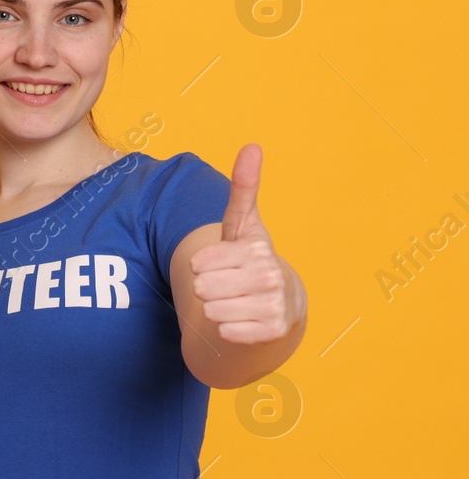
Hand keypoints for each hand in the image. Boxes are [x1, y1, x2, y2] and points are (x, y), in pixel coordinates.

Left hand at [189, 145, 302, 343]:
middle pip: (202, 288)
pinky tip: (243, 320)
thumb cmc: (250, 260)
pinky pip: (225, 332)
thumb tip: (252, 146)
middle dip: (208, 288)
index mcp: (257, 248)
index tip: (223, 263)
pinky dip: (227, 329)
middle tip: (228, 285)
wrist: (279, 305)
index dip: (203, 265)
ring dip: (216, 309)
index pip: (199, 262)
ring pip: (211, 311)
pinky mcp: (272, 332)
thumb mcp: (242, 225)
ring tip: (235, 301)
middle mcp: (270, 276)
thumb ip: (244, 188)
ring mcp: (273, 306)